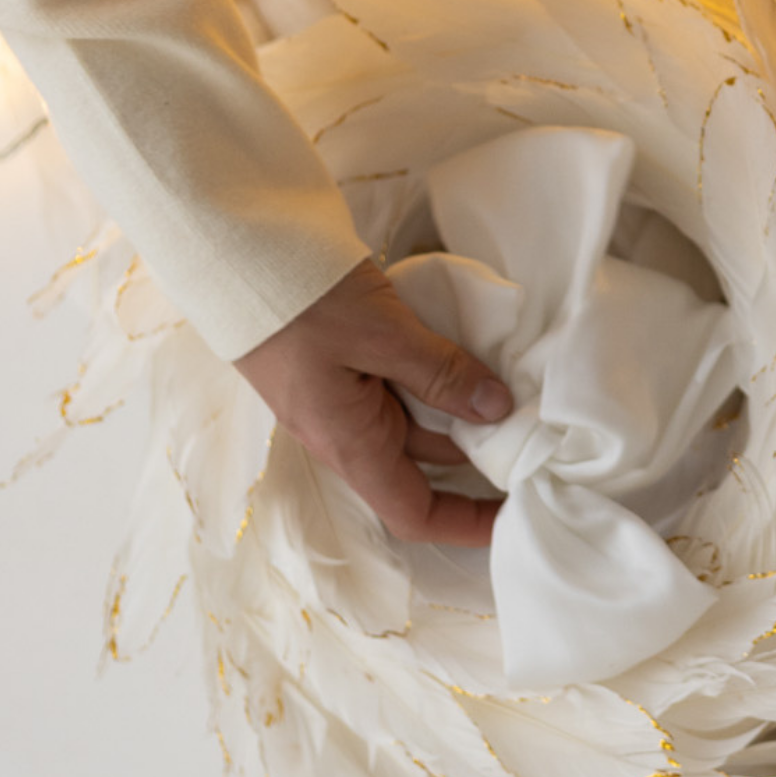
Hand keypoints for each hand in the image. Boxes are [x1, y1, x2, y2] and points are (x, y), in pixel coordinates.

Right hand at [234, 259, 513, 546]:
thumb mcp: (382, 333)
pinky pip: (401, 389)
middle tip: (540, 439)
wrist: (236, 253)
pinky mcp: (343, 367)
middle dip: (481, 459)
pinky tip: (475, 357)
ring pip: (418, 423)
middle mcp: (346, 433)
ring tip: (521, 393)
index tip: (518, 514)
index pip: (415, 513)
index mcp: (349, 443)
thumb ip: (442, 373)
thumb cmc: (301, 300)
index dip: (468, 523)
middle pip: (425, 467)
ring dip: (464, 414)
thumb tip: (498, 409)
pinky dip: (440, 381)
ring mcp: (343, 400)